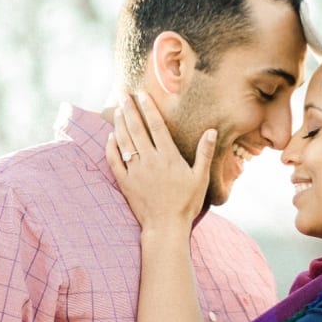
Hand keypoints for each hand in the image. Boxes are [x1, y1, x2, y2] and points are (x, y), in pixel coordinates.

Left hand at [106, 92, 215, 231]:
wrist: (166, 227)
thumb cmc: (186, 204)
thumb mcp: (200, 178)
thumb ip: (204, 153)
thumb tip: (211, 131)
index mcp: (168, 157)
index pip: (156, 126)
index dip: (148, 108)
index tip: (142, 94)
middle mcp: (150, 160)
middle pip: (136, 129)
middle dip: (128, 109)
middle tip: (122, 93)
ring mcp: (135, 171)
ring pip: (124, 142)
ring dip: (119, 124)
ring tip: (117, 109)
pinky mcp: (125, 182)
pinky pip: (114, 161)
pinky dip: (111, 147)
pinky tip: (110, 137)